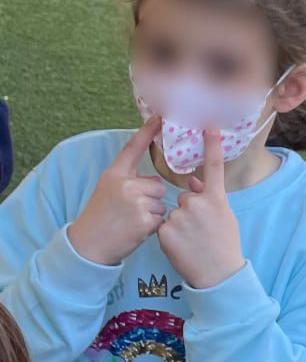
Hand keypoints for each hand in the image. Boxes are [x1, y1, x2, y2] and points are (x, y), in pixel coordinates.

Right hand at [68, 119, 167, 265]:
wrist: (88, 244)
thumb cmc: (100, 217)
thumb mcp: (107, 189)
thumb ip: (127, 180)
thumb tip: (154, 179)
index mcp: (114, 174)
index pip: (133, 148)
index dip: (147, 131)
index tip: (160, 117)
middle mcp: (125, 185)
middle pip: (157, 184)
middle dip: (150, 197)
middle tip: (130, 210)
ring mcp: (135, 202)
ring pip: (160, 202)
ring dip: (152, 213)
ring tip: (131, 220)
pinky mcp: (145, 220)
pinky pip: (161, 218)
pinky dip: (152, 226)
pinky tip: (135, 230)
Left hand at [157, 130, 245, 289]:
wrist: (218, 275)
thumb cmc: (225, 247)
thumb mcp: (225, 219)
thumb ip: (210, 199)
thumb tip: (194, 183)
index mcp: (217, 200)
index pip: (214, 167)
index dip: (212, 145)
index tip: (209, 126)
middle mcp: (198, 204)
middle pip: (184, 197)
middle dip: (188, 211)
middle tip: (200, 232)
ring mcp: (181, 216)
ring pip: (173, 212)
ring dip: (178, 225)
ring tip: (191, 243)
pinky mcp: (165, 230)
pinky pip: (163, 226)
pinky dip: (169, 237)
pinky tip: (181, 247)